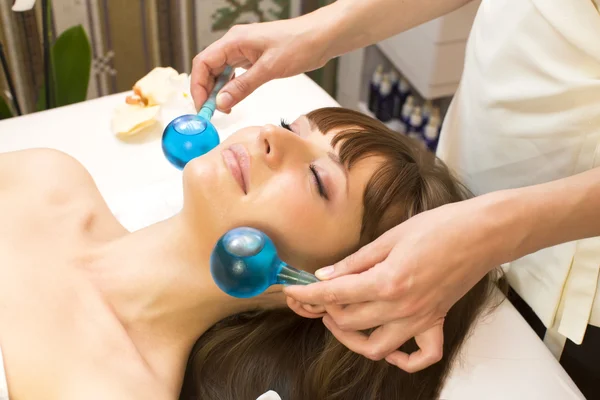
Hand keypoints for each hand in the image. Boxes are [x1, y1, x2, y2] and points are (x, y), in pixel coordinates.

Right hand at [190, 16, 329, 112]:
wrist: (321, 37)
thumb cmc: (299, 45)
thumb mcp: (269, 69)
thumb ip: (243, 86)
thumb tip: (221, 102)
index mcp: (234, 40)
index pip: (203, 62)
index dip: (198, 86)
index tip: (203, 107)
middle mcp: (235, 44)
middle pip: (208, 68)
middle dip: (206, 91)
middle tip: (211, 113)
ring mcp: (244, 51)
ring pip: (220, 72)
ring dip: (218, 91)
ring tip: (223, 109)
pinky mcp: (254, 58)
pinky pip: (234, 73)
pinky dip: (230, 87)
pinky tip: (234, 99)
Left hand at [285, 195, 514, 371]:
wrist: (481, 233)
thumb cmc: (439, 227)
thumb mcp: (389, 237)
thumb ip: (356, 261)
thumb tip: (326, 275)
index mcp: (387, 282)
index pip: (335, 295)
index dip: (307, 295)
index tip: (292, 292)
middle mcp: (402, 307)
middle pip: (349, 322)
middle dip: (324, 311)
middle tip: (316, 298)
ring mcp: (420, 319)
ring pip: (376, 348)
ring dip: (352, 338)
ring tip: (341, 319)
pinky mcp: (436, 322)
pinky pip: (421, 356)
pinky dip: (402, 358)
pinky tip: (389, 345)